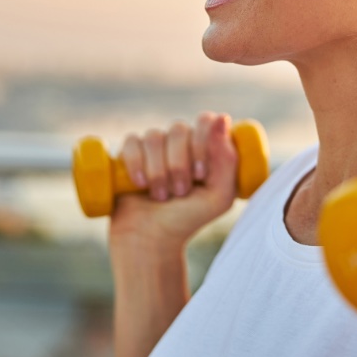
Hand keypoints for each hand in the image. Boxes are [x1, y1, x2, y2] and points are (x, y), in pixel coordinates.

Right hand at [107, 111, 240, 249]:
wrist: (152, 239)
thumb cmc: (189, 218)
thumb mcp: (219, 196)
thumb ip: (227, 160)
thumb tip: (222, 118)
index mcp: (204, 146)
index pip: (205, 121)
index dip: (202, 144)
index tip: (200, 175)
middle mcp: (179, 141)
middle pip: (179, 129)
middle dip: (179, 164)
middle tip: (181, 192)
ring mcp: (154, 146)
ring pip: (154, 136)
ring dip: (159, 170)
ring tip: (161, 196)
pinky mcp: (129, 153)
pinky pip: (131, 142)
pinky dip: (136, 163)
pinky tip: (140, 184)